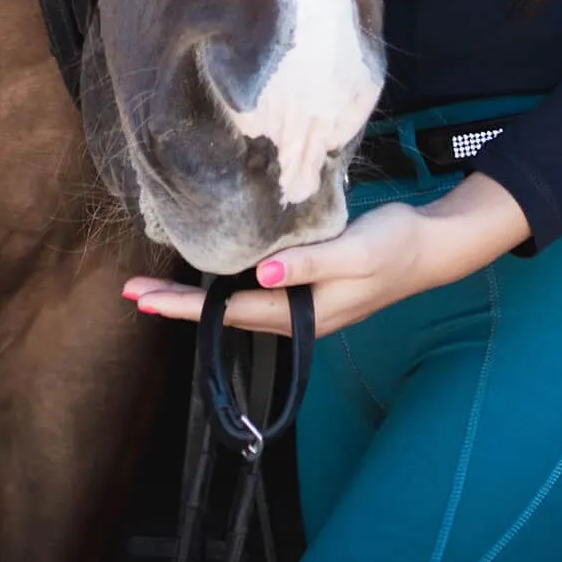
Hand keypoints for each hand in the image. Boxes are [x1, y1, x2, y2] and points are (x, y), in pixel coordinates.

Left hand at [122, 173, 531, 337]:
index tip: (144, 302)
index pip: (230, 313)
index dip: (185, 308)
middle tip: (132, 294)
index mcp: (304, 313)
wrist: (430, 246)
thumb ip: (308, 265)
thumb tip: (259, 278)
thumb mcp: (353, 251)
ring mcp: (303, 303)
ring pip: (237, 303)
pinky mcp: (309, 284)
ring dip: (197, 296)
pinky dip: (225, 282)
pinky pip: (255, 290)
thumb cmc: (394, 246)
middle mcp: (297, 315)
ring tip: (158, 287)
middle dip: (179, 306)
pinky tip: (213, 268)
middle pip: (225, 313)